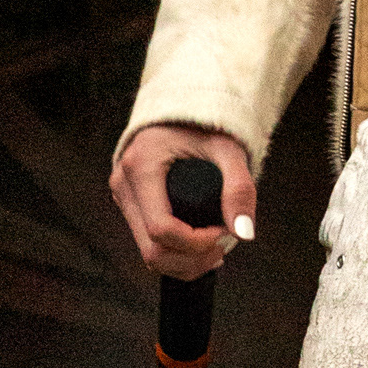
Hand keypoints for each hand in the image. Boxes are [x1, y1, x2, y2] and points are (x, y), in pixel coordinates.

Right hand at [110, 123, 255, 280]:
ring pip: (147, 252)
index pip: (161, 229)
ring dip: (183, 263)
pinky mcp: (130, 202)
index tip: (224, 233)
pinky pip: (146, 241)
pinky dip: (174, 253)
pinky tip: (199, 249)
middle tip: (224, 246)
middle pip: (151, 250)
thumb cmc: (204, 120)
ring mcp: (123, 195)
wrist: (184, 105)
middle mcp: (124, 183)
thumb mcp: (227, 146)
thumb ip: (239, 187)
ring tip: (216, 249)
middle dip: (191, 260)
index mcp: (142, 165)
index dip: (195, 243)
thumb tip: (244, 233)